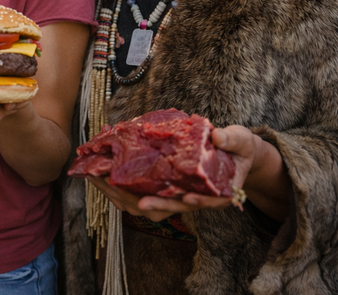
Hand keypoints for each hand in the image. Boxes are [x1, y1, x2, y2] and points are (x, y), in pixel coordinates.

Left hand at [86, 125, 256, 221]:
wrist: (234, 154)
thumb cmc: (238, 149)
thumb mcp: (241, 141)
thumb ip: (231, 140)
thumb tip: (217, 137)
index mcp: (218, 191)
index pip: (207, 201)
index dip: (197, 201)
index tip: (188, 199)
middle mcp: (195, 197)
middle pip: (171, 207)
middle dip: (152, 203)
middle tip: (132, 195)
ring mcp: (177, 195)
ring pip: (150, 205)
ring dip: (125, 197)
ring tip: (102, 180)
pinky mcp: (163, 188)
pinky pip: (140, 194)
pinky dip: (121, 188)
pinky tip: (103, 175)